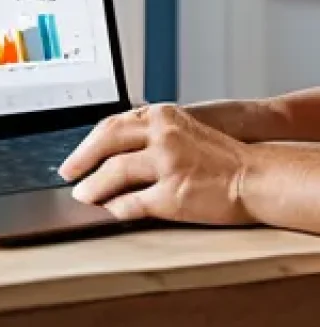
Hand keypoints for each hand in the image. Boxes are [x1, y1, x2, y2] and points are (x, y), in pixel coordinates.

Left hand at [58, 104, 254, 224]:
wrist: (258, 176)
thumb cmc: (222, 157)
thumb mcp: (184, 129)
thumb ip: (150, 133)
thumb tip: (110, 149)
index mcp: (161, 116)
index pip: (111, 125)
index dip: (88, 143)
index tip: (74, 157)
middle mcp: (162, 135)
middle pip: (106, 142)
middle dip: (80, 160)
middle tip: (66, 174)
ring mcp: (167, 163)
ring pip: (114, 172)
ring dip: (93, 187)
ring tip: (83, 196)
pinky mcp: (173, 193)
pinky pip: (132, 202)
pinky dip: (116, 208)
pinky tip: (109, 211)